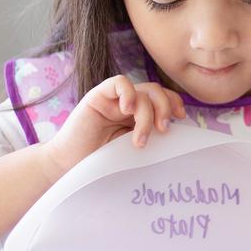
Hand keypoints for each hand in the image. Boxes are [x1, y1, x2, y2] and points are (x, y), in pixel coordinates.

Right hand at [45, 75, 186, 177]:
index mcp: (137, 116)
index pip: (162, 98)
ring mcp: (113, 100)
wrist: (68, 167)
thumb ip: (150, 137)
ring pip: (142, 91)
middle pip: (156, 91)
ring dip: (147, 114)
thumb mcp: (132, 151)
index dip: (174, 103)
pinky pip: (119, 82)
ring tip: (139, 139)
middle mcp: (127, 105)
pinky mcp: (97, 96)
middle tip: (163, 129)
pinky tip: (126, 110)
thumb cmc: (100, 165)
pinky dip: (128, 93)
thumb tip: (176, 133)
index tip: (181, 118)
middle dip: (165, 107)